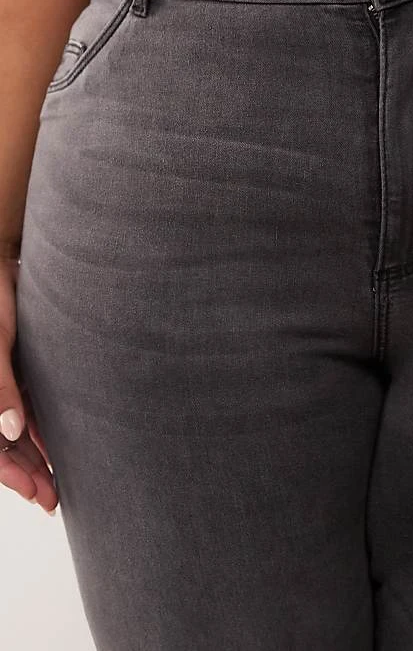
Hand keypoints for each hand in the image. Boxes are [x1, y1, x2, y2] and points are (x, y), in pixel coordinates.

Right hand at [0, 256, 57, 515]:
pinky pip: (21, 409)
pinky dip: (35, 431)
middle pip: (1, 444)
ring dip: (32, 458)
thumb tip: (10, 431)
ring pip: (11, 432)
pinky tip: (53, 448)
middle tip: (55, 500)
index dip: (12, 474)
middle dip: (26, 475)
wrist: (3, 260)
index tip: (38, 494)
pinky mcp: (13, 370)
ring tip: (58, 484)